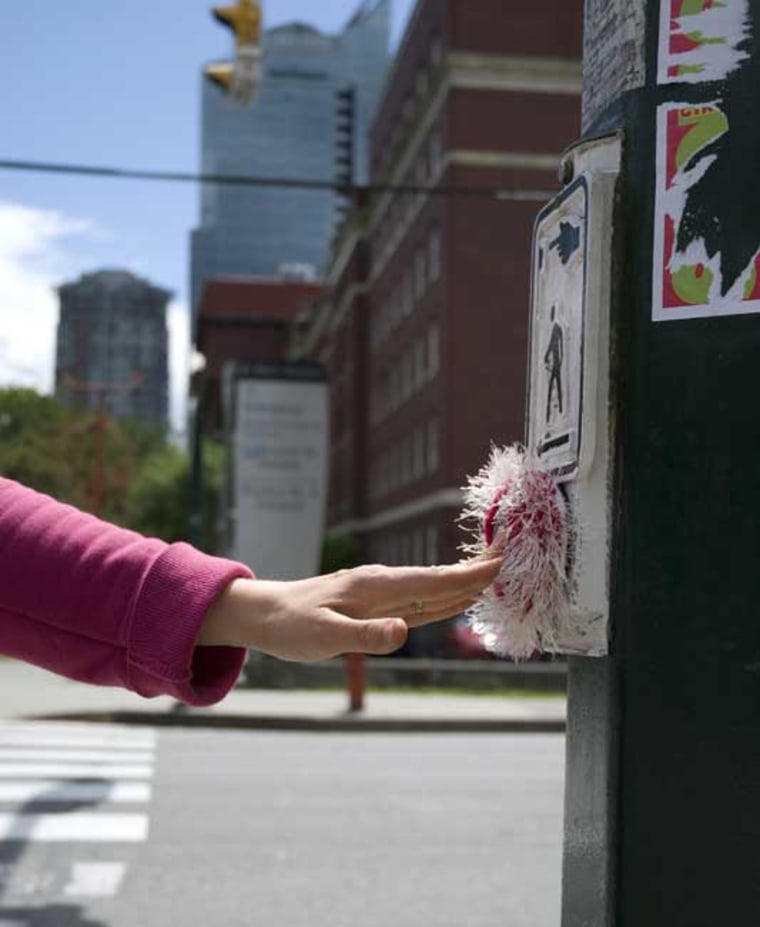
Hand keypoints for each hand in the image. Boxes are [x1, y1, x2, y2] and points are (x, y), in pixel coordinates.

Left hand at [197, 554, 502, 661]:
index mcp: (376, 588)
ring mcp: (381, 591)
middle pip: (439, 578)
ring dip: (463, 580)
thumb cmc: (292, 627)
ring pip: (432, 587)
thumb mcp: (324, 637)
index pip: (432, 581)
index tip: (501, 562)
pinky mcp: (376, 602)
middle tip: (512, 555)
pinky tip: (456, 596)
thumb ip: (364, 636)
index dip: (468, 575)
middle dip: (475, 569)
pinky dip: (444, 594)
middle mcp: (384, 584)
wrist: (266, 613)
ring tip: (495, 572)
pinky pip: (418, 598)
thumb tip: (404, 632)